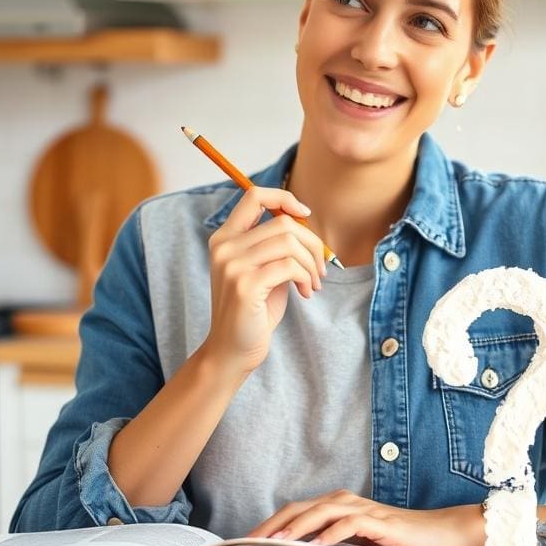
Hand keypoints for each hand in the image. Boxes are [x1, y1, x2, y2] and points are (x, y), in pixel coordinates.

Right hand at [203, 186, 326, 375]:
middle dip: (311, 243)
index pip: (254, 195)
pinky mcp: (245, 285)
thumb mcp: (263, 269)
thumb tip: (304, 219)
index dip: (284, 198)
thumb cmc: (253, 309)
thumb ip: (275, 243)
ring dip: (311, 263)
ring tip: (313, 282)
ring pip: (289, 242)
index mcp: (225, 237)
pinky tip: (306, 292)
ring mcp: (232, 265)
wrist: (232, 351)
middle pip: (282, 221)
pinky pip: (290, 266)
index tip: (305, 215)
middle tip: (320, 267)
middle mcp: (224, 246)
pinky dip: (306, 277)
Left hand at [246, 490, 485, 545]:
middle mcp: (346, 501)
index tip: (248, 541)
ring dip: (296, 527)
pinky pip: (351, 524)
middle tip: (249, 541)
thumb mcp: (359, 544)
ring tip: (275, 543)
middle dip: (273, 524)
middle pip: (301, 508)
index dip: (271, 523)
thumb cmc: (398, 542)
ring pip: (321, 512)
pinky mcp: (380, 522)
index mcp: (338, 504)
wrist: (439, 535)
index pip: (296, 511)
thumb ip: (333, 543)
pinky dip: (331, 533)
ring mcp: (363, 509)